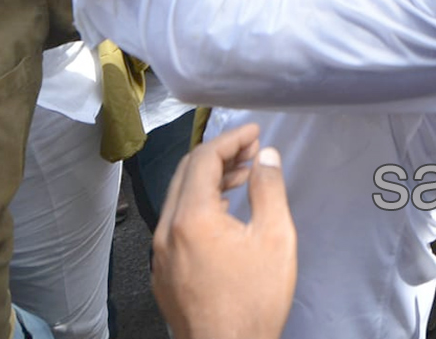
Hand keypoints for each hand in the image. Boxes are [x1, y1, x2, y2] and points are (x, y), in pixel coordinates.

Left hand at [153, 124, 296, 338]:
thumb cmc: (253, 302)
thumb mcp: (274, 240)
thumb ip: (269, 189)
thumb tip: (265, 155)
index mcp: (191, 217)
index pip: (205, 158)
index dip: (231, 139)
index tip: (254, 133)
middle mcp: (167, 229)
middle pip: (187, 172)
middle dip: (219, 155)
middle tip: (251, 152)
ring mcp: (160, 252)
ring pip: (179, 197)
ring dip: (209, 180)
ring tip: (243, 179)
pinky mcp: (162, 271)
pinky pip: (175, 223)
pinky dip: (198, 206)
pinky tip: (223, 214)